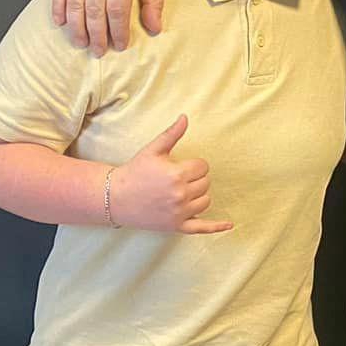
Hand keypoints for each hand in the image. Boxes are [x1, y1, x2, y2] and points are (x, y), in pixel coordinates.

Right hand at [53, 0, 169, 53]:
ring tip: (81, 42)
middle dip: (96, 34)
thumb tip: (154, 29)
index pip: (116, 9)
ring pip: (74, 2)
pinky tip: (61, 22)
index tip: (120, 45)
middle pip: (93, 9)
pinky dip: (58, 6)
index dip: (117, 31)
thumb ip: (154, 1)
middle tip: (98, 51)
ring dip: (76, 26)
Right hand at [112, 115, 229, 233]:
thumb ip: (172, 134)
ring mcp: (179, 213)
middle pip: (206, 183)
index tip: (179, 166)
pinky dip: (216, 227)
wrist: (115, 197)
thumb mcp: (153, 150)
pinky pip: (202, 228)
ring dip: (198, 195)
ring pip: (205, 201)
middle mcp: (180, 195)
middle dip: (195, 178)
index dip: (193, 165)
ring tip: (181, 191)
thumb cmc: (135, 171)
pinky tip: (229, 224)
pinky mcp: (176, 226)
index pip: (203, 167)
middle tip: (177, 178)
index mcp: (177, 174)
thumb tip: (185, 117)